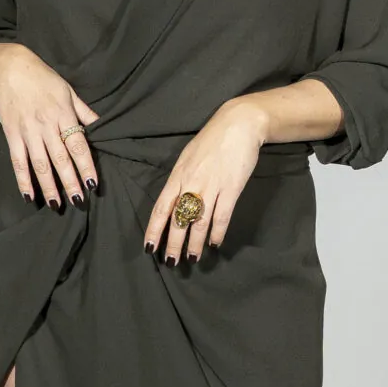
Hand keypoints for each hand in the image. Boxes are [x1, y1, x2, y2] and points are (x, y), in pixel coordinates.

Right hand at [0, 44, 100, 206]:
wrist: (9, 68)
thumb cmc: (43, 78)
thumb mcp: (68, 91)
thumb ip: (84, 112)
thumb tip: (102, 127)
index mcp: (63, 114)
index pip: (77, 144)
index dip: (85, 165)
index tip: (93, 183)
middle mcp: (46, 125)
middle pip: (60, 158)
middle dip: (70, 182)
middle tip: (79, 202)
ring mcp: (27, 131)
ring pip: (39, 164)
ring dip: (48, 186)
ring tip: (56, 205)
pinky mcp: (12, 135)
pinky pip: (18, 161)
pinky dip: (23, 180)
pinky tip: (29, 196)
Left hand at [144, 97, 267, 261]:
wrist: (238, 124)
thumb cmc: (211, 140)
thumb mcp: (188, 157)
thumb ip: (181, 179)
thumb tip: (175, 201)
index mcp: (178, 176)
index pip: (161, 207)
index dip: (154, 229)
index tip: (149, 247)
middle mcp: (191, 183)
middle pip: (178, 219)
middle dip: (173, 243)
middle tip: (171, 262)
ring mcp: (212, 186)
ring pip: (199, 222)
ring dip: (195, 243)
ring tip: (193, 257)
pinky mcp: (231, 188)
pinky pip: (222, 216)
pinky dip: (217, 232)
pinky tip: (215, 243)